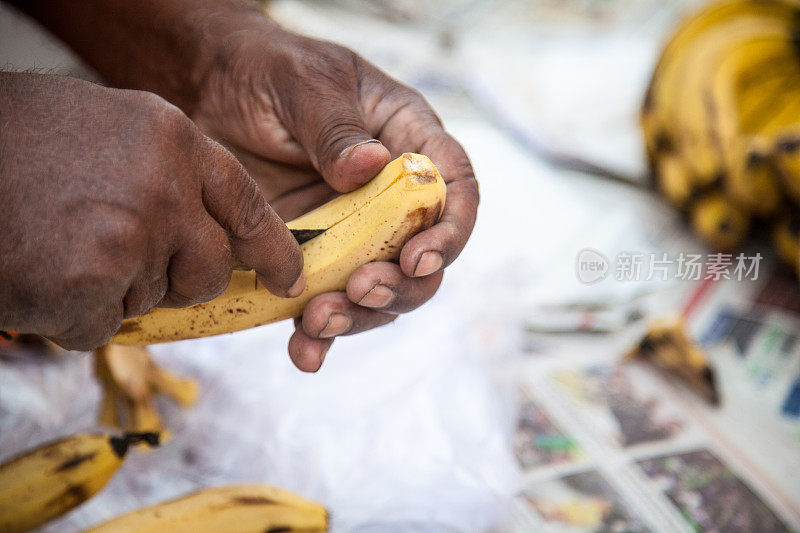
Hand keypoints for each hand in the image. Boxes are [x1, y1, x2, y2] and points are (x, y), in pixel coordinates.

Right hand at [0, 73, 303, 349]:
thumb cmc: (22, 141)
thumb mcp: (115, 130)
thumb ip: (170, 176)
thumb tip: (208, 236)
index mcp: (174, 140)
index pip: (247, 206)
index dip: (272, 249)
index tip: (288, 279)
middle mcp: (163, 188)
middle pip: (207, 270)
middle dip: (175, 279)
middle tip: (119, 255)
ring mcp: (129, 238)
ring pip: (152, 300)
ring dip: (110, 289)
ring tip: (59, 243)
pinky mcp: (87, 285)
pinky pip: (103, 327)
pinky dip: (72, 315)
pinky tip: (39, 271)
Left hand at [191, 19, 479, 370]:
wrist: (207, 93)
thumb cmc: (268, 72)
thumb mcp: (303, 85)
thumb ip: (336, 127)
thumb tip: (370, 166)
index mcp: (406, 141)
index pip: (454, 189)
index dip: (451, 230)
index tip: (419, 258)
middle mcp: (388, 195)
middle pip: (422, 256)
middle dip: (401, 285)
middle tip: (360, 291)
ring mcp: (351, 232)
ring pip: (378, 291)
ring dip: (358, 317)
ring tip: (318, 323)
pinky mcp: (311, 258)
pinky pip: (326, 303)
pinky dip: (318, 335)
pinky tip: (303, 351)